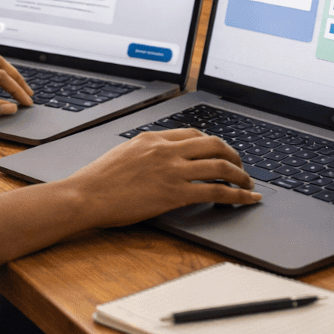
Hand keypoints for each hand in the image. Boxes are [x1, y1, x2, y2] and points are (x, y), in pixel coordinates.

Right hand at [63, 128, 259, 228]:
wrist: (85, 195)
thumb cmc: (97, 180)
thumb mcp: (122, 155)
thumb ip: (145, 153)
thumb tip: (158, 161)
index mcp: (152, 139)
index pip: (193, 134)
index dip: (212, 144)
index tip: (219, 153)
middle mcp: (166, 150)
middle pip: (213, 144)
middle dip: (234, 155)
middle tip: (240, 168)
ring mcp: (172, 170)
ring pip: (221, 165)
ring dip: (241, 175)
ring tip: (248, 185)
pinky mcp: (175, 193)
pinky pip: (216, 191)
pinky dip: (238, 196)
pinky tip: (247, 200)